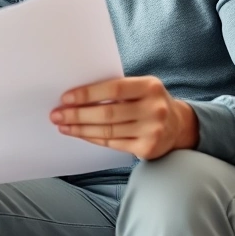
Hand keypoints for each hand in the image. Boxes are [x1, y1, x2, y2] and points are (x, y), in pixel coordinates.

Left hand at [50, 76, 198, 159]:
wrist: (178, 126)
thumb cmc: (148, 101)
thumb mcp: (140, 88)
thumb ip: (117, 89)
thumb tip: (76, 95)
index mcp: (150, 87)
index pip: (114, 89)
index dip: (88, 94)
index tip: (66, 98)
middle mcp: (154, 109)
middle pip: (108, 113)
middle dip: (77, 114)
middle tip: (56, 114)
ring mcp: (153, 130)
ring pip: (108, 131)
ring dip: (80, 129)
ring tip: (62, 125)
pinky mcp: (148, 148)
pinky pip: (113, 143)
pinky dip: (93, 138)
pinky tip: (79, 134)